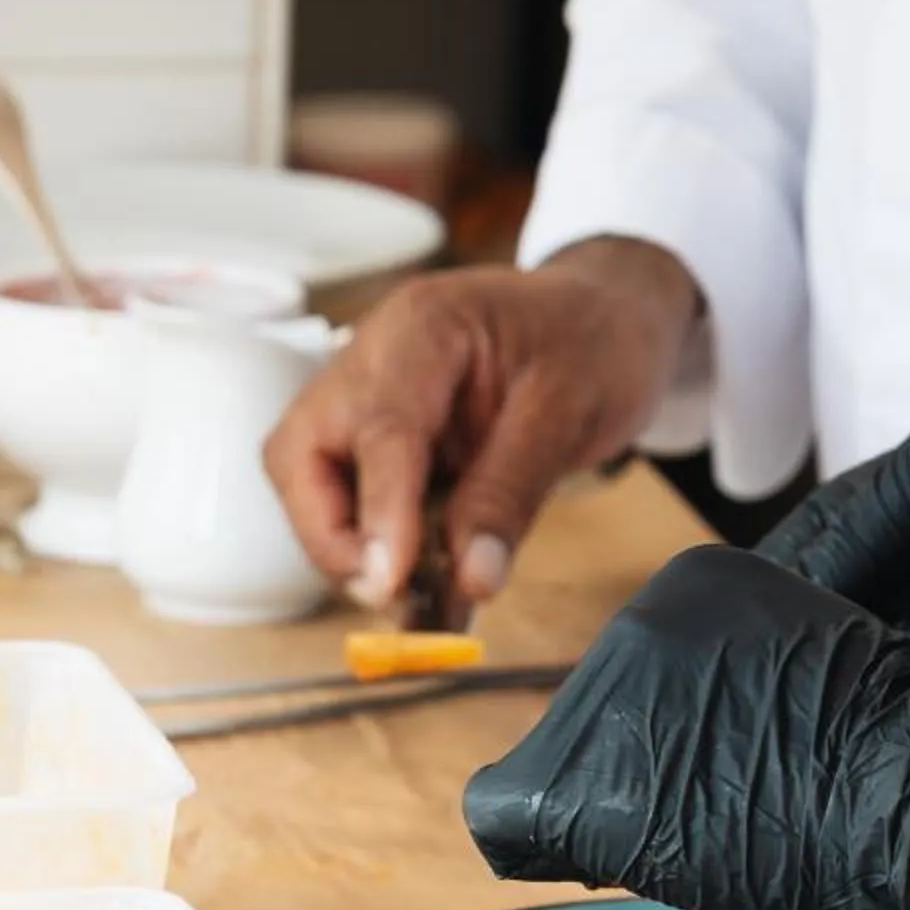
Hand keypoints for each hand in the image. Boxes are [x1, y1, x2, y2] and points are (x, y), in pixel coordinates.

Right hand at [264, 238, 698, 612]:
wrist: (608, 316)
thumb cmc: (594, 342)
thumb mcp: (571, 413)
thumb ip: (511, 493)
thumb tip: (470, 581)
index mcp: (423, 326)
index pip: (378, 427)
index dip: (379, 513)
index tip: (391, 582)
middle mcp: (375, 354)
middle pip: (300, 452)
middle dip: (331, 535)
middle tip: (393, 591)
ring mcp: (369, 392)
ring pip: (311, 479)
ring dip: (352, 545)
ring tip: (419, 594)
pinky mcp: (380, 432)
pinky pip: (354, 494)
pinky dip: (382, 542)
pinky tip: (427, 579)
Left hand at [462, 548, 909, 909]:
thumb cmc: (888, 760)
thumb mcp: (797, 675)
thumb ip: (725, 688)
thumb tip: (677, 750)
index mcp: (695, 582)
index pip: (633, 678)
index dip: (659, 746)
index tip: (710, 775)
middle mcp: (636, 617)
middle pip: (585, 721)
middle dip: (626, 777)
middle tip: (703, 816)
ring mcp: (603, 691)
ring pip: (551, 771)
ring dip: (603, 817)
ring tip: (694, 837)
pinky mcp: (577, 772)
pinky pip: (510, 820)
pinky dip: (540, 848)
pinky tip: (611, 861)